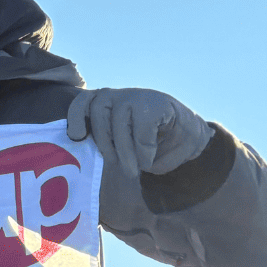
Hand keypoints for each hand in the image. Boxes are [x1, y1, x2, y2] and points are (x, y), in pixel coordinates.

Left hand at [66, 88, 212, 175]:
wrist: (190, 137)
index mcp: (106, 105)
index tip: (76, 136)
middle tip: (118, 167)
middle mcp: (119, 97)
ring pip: (119, 121)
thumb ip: (108, 147)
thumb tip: (92, 161)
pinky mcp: (158, 104)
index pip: (83, 102)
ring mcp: (138, 97)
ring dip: (126, 150)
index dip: (76, 116)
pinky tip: (150, 159)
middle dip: (105, 143)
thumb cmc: (150, 144)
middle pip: (98, 113)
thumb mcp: (125, 148)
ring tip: (135, 169)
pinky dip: (145, 150)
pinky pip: (143, 130)